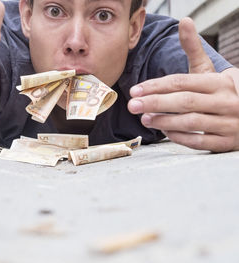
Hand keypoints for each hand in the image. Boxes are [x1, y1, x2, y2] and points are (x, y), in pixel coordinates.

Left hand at [128, 17, 238, 151]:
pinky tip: (164, 131)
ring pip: (191, 123)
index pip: (182, 82)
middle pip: (185, 101)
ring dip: (164, 121)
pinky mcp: (226, 142)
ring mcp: (228, 123)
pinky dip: (179, 136)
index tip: (136, 90)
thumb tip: (184, 22)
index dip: (156, 86)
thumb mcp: (209, 70)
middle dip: (155, 103)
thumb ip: (193, 50)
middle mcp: (225, 101)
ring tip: (144, 119)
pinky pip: (199, 142)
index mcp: (220, 82)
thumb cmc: (221, 91)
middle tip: (133, 105)